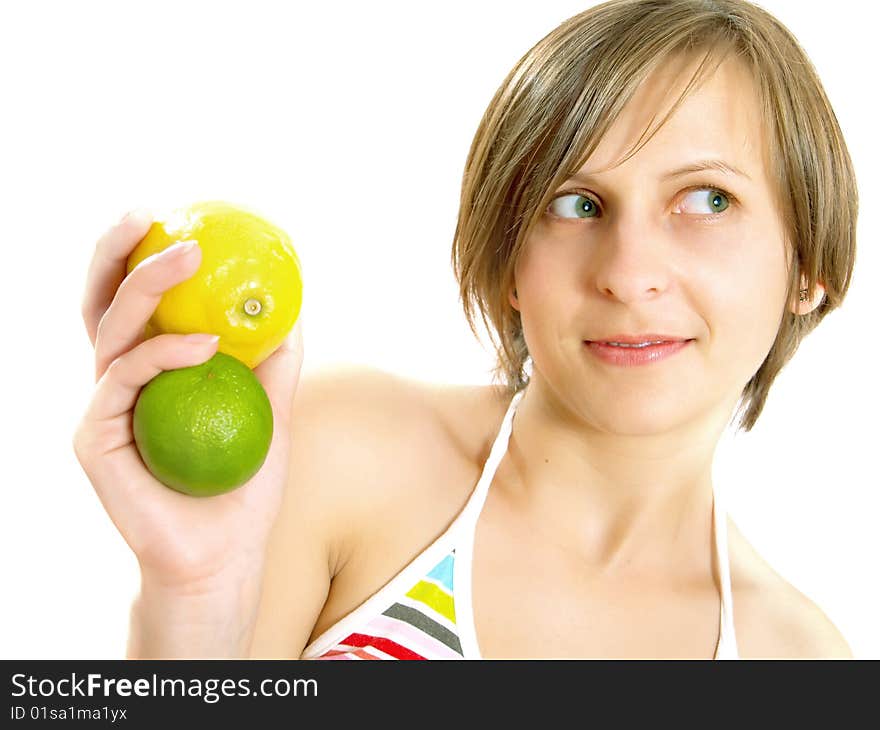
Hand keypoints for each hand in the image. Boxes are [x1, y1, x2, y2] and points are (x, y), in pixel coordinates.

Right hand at [73, 210, 303, 594]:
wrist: (224, 551)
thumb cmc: (243, 481)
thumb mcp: (270, 410)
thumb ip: (273, 361)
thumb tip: (294, 306)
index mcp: (150, 369)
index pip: (135, 300)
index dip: (142, 254)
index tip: (173, 214)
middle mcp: (117, 379)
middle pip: (102, 300)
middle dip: (119, 250)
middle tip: (151, 212)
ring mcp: (101, 406)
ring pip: (109, 328)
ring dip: (145, 285)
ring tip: (186, 255)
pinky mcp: (94, 436)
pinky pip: (125, 378)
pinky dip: (163, 353)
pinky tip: (205, 345)